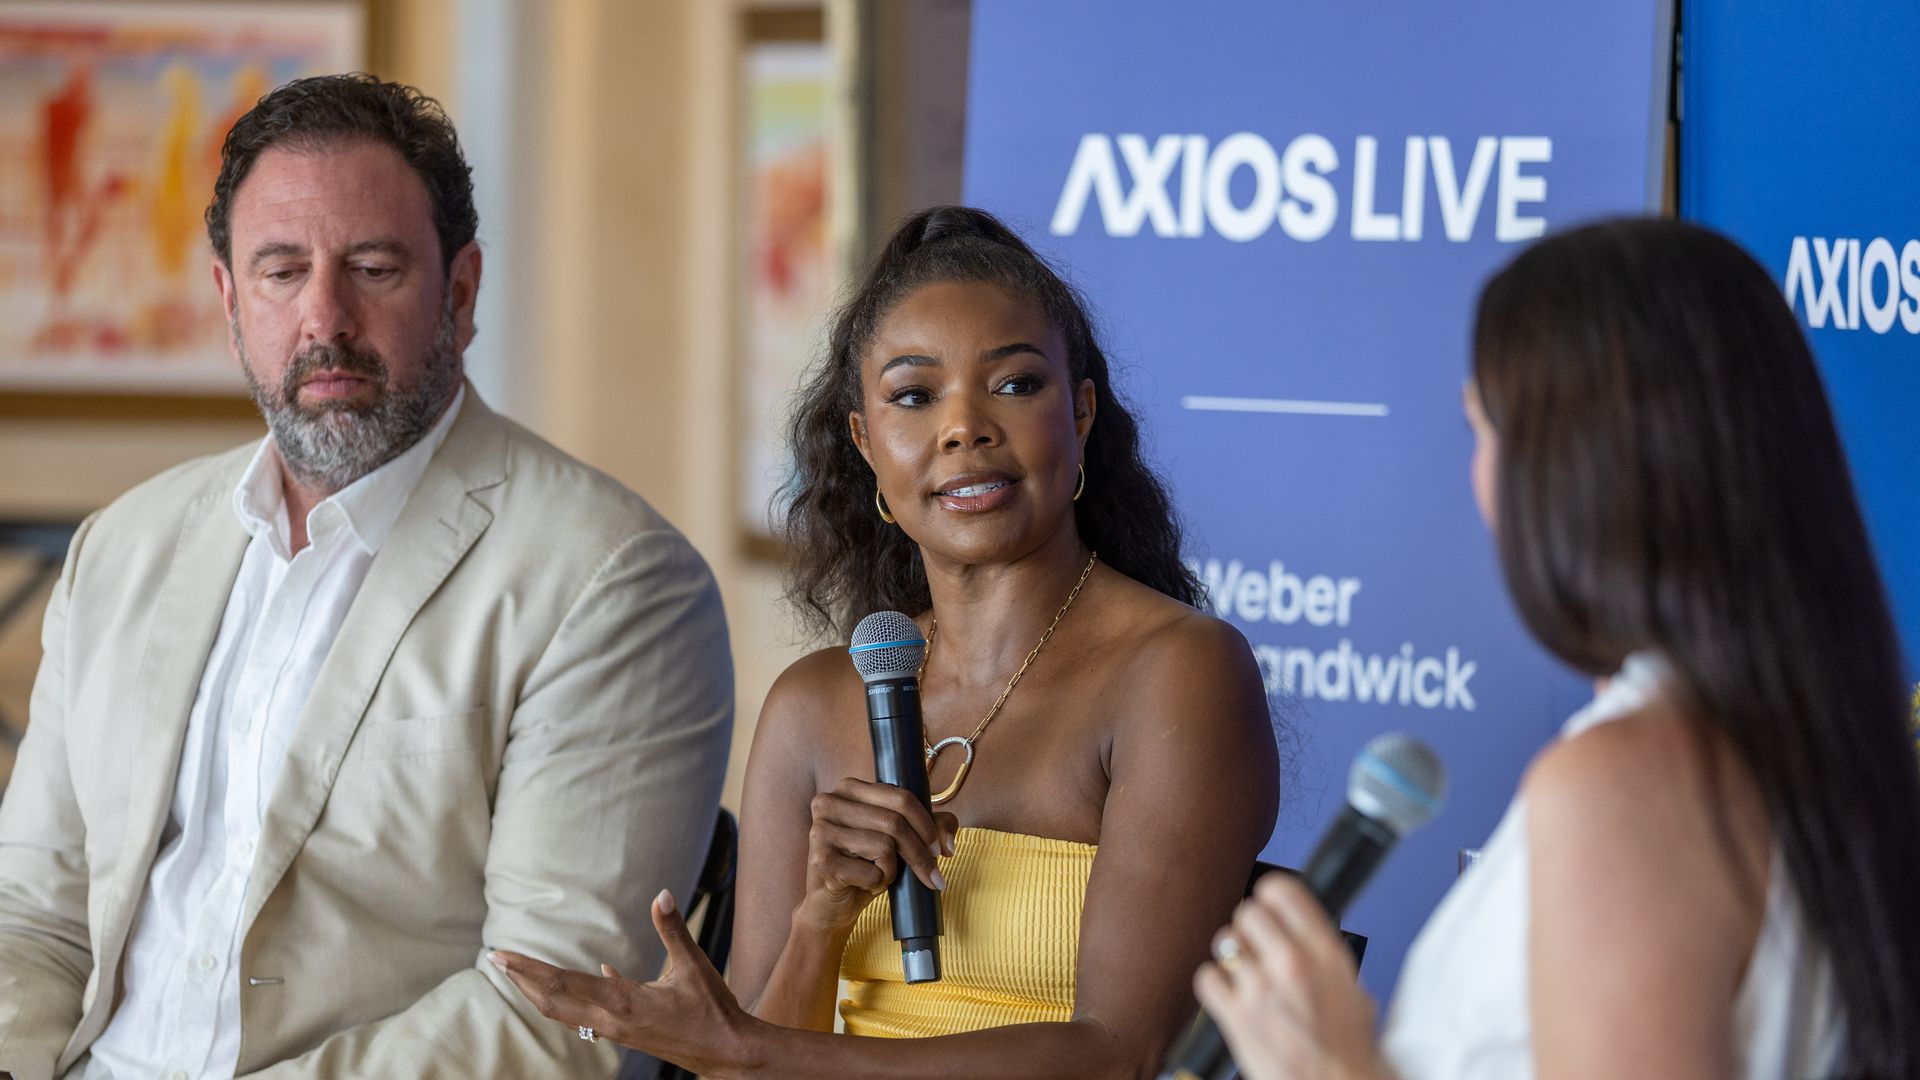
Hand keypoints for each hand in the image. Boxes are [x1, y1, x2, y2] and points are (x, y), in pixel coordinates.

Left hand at [492, 890, 760, 1076]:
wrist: (726, 1053)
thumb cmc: (712, 1010)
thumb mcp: (693, 965)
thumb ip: (673, 929)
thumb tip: (662, 895)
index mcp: (622, 1003)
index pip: (562, 983)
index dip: (529, 969)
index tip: (503, 956)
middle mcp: (611, 1021)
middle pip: (552, 1001)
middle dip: (523, 979)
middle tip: (497, 959)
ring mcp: (616, 1032)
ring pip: (565, 1012)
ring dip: (538, 992)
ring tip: (519, 974)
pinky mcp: (625, 1035)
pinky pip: (587, 1016)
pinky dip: (573, 999)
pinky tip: (590, 976)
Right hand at [796, 777, 956, 934]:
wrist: (831, 904)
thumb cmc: (865, 866)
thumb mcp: (899, 842)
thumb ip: (930, 827)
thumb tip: (949, 843)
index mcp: (849, 788)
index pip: (901, 797)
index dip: (927, 825)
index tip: (940, 850)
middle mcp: (829, 802)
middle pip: (894, 822)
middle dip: (920, 853)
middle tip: (933, 875)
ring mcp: (821, 831)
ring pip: (884, 847)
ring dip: (893, 870)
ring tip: (882, 875)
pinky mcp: (821, 861)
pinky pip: (870, 872)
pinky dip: (877, 883)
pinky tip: (863, 884)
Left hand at [1193, 874, 1391, 1079]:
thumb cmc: (1349, 1050)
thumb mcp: (1353, 989)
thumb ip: (1323, 957)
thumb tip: (1303, 937)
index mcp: (1325, 953)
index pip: (1283, 892)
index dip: (1270, 893)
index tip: (1267, 901)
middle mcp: (1291, 964)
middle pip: (1248, 912)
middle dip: (1250, 927)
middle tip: (1257, 944)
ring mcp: (1261, 989)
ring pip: (1225, 942)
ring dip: (1232, 955)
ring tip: (1245, 973)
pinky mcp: (1236, 1016)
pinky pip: (1207, 977)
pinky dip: (1214, 983)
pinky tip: (1229, 993)